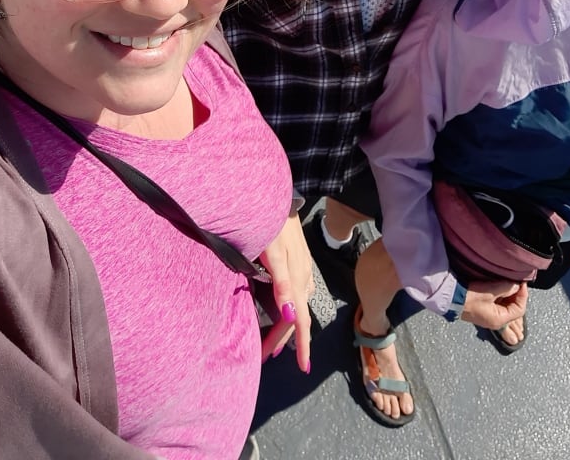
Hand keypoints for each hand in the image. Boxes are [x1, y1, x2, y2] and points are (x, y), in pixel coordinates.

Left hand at [258, 212, 313, 372]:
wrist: (280, 199)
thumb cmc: (272, 225)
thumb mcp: (274, 254)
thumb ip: (281, 284)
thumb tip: (290, 316)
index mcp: (299, 281)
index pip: (301, 321)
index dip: (302, 346)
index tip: (303, 369)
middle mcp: (304, 278)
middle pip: (297, 317)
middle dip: (285, 340)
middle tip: (265, 356)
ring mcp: (303, 270)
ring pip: (298, 306)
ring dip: (287, 327)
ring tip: (273, 342)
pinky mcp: (299, 263)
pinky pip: (297, 293)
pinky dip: (290, 309)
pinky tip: (285, 309)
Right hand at [461, 279, 527, 330]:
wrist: (451, 299)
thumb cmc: (469, 297)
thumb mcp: (490, 291)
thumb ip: (506, 287)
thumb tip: (516, 286)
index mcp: (499, 320)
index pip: (519, 310)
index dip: (523, 296)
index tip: (522, 283)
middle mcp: (497, 322)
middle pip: (514, 312)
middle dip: (518, 298)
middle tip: (518, 285)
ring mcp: (491, 318)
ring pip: (508, 310)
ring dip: (511, 299)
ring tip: (511, 286)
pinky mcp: (486, 312)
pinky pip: (500, 308)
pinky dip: (504, 300)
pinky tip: (503, 292)